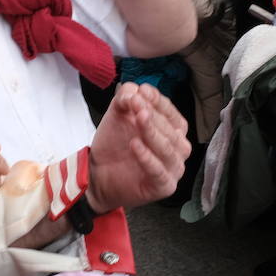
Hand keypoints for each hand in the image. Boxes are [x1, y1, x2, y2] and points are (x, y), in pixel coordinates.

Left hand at [87, 83, 190, 213]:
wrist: (97, 172)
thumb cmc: (115, 144)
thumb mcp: (118, 115)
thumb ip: (126, 98)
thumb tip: (134, 89)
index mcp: (173, 131)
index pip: (172, 114)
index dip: (159, 102)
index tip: (143, 91)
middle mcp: (178, 149)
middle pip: (172, 131)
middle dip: (153, 115)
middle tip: (137, 103)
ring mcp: (173, 169)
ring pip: (168, 150)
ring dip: (152, 132)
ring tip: (138, 118)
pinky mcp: (164, 187)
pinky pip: (159, 172)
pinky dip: (148, 158)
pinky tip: (135, 145)